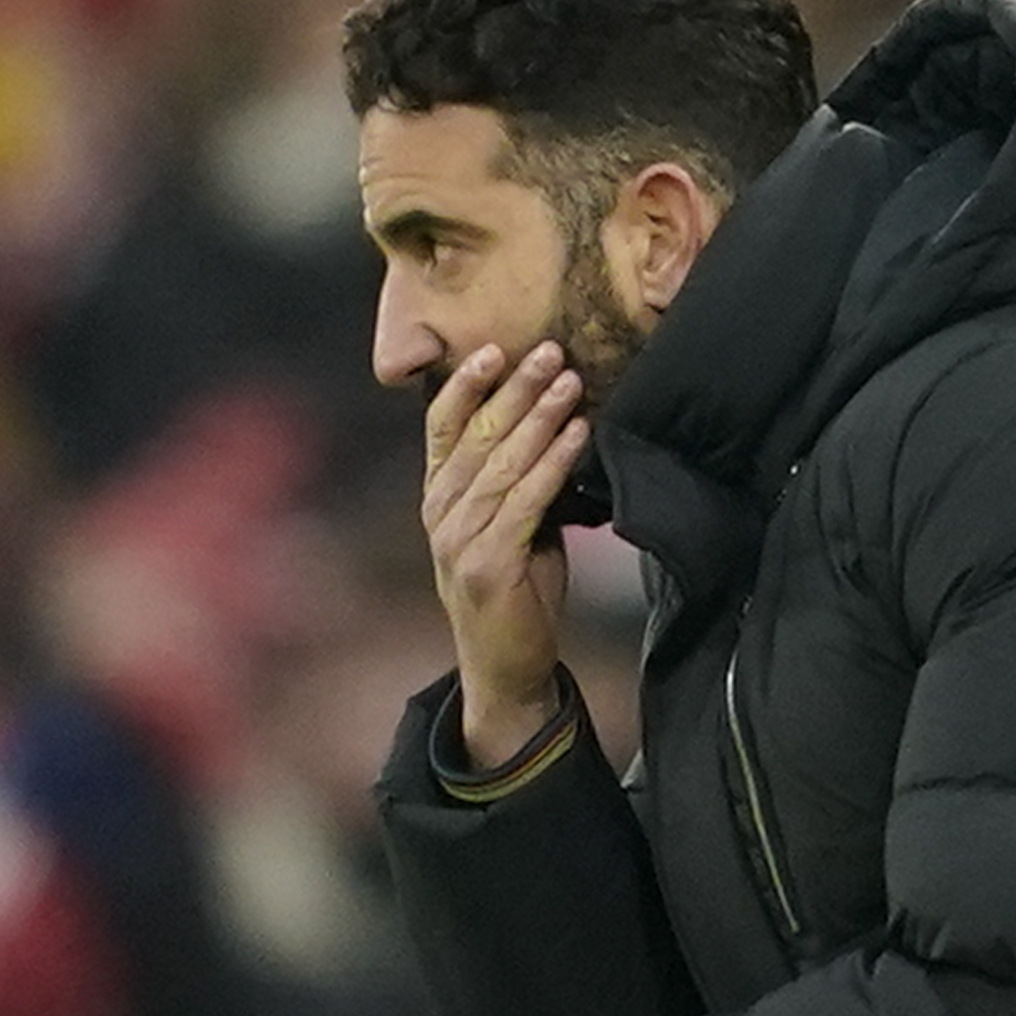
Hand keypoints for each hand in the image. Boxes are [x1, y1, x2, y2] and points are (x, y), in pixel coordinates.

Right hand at [422, 341, 587, 761]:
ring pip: (501, 464)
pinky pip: (525, 501)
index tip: (493, 347)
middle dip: (515, 388)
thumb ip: (514, 481)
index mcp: (438, 497)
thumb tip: (553, 421)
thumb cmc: (516, 592)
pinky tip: (577, 435)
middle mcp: (439, 513)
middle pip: (476, 435)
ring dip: (539, 418)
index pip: (442, 427)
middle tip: (551, 350)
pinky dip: (553, 463)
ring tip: (571, 382)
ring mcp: (458, 540)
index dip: (465, 385)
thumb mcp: (509, 526)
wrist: (506, 668)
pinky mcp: (486, 565)